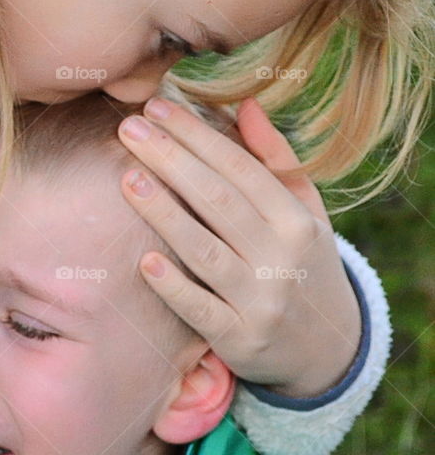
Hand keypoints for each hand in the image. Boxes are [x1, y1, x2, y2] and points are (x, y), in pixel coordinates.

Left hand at [117, 96, 360, 397]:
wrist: (328, 351)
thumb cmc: (302, 265)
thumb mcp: (305, 213)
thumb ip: (276, 160)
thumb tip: (246, 104)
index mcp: (297, 220)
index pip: (240, 168)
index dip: (197, 135)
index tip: (158, 107)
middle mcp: (282, 259)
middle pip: (218, 201)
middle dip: (171, 160)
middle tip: (129, 128)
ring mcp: (262, 302)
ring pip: (205, 251)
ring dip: (164, 214)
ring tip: (127, 179)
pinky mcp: (241, 340)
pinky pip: (200, 310)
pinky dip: (174, 286)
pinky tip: (144, 260)